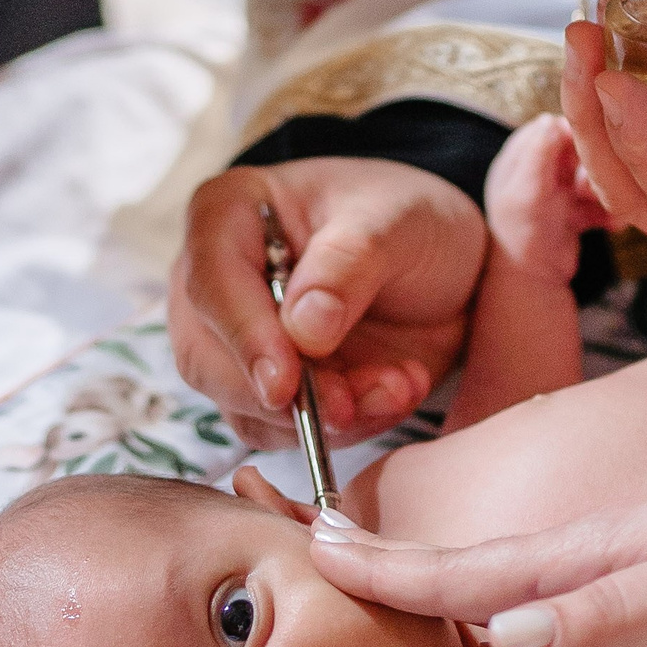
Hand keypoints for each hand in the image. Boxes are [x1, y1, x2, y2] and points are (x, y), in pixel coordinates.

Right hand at [171, 157, 488, 451]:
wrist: (440, 267)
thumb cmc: (406, 221)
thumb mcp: (394, 222)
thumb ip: (347, 266)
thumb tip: (302, 331)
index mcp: (227, 214)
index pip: (210, 282)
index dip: (243, 338)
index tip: (284, 383)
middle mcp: (214, 283)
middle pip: (206, 359)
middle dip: (282, 396)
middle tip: (350, 405)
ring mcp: (234, 343)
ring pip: (244, 407)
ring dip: (324, 419)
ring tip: (398, 385)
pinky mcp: (266, 390)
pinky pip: (284, 432)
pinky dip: (345, 429)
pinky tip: (393, 392)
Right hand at [309, 419, 646, 646]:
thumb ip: (616, 621)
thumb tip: (500, 640)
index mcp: (611, 556)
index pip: (475, 573)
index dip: (391, 574)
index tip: (309, 557)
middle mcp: (618, 556)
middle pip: (483, 572)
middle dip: (396, 571)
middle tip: (318, 562)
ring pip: (527, 587)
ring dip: (452, 590)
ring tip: (392, 599)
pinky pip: (580, 607)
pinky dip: (528, 612)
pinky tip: (531, 634)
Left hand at [483, 114, 611, 282]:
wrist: (531, 284)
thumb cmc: (521, 237)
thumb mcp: (527, 193)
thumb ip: (539, 156)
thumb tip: (552, 118)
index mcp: (518, 157)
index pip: (550, 126)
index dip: (575, 133)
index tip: (595, 145)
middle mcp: (537, 169)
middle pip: (578, 149)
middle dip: (595, 167)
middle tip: (598, 186)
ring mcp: (557, 190)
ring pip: (593, 174)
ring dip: (605, 191)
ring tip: (609, 209)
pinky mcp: (574, 210)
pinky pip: (599, 201)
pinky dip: (608, 212)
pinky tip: (614, 226)